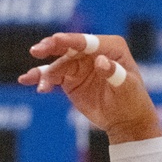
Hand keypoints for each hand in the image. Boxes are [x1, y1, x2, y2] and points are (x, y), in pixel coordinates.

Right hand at [17, 33, 161, 142]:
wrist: (126, 121)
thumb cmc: (132, 101)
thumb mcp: (127, 88)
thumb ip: (114, 74)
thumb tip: (100, 61)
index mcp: (111, 47)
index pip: (88, 42)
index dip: (71, 41)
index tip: (55, 41)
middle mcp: (92, 52)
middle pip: (68, 47)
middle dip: (51, 47)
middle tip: (37, 51)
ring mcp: (79, 65)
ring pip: (57, 63)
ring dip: (44, 71)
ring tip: (32, 79)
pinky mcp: (69, 79)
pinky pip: (52, 76)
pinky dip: (41, 79)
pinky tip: (28, 81)